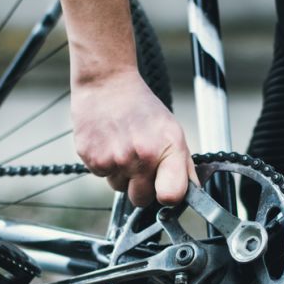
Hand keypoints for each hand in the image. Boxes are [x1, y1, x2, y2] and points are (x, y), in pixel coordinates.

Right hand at [70, 69, 197, 206]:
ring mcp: (114, 159)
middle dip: (143, 187)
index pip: (171, 196)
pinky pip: (102, 176)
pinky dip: (105, 165)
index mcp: (167, 149)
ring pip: (120, 188)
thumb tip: (193, 194)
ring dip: (122, 174)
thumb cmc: (143, 110)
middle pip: (142, 199)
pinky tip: (109, 143)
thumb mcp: (173, 132)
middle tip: (141, 161)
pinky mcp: (91, 158)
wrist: (107, 84)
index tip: (165, 190)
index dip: (168, 197)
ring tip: (123, 146)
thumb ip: (184, 166)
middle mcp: (140, 156)